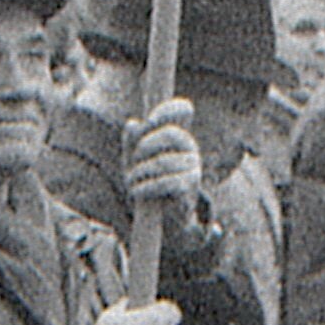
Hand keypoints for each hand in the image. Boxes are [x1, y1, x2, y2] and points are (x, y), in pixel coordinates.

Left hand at [120, 97, 204, 212]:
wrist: (163, 215)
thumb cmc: (149, 180)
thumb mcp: (135, 160)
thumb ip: (132, 141)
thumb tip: (132, 124)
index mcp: (176, 134)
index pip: (182, 109)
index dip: (168, 108)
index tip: (149, 120)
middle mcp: (190, 146)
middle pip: (169, 134)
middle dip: (144, 146)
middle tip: (134, 161)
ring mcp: (193, 166)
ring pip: (163, 161)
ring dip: (139, 172)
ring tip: (130, 183)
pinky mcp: (191, 186)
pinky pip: (168, 182)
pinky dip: (146, 187)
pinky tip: (136, 191)